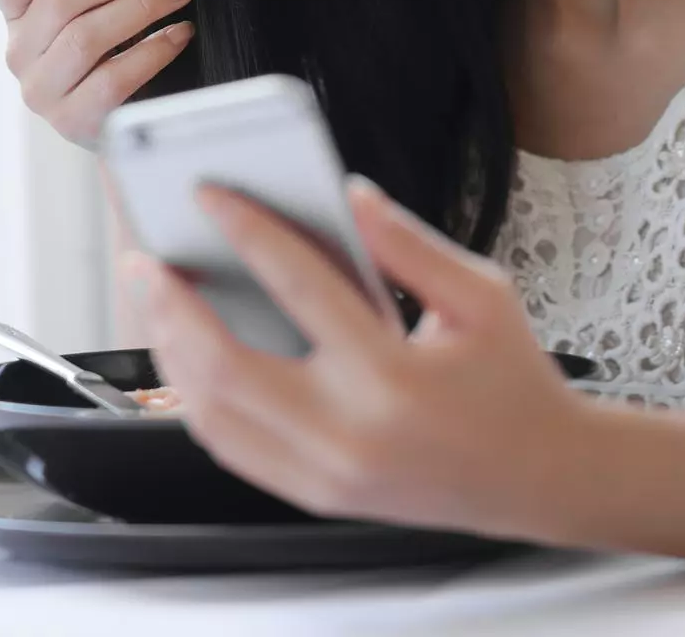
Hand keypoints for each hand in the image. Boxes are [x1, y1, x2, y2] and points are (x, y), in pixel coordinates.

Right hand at [0, 0, 196, 143]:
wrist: (127, 116)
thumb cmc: (109, 45)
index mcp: (16, 13)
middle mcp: (19, 52)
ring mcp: (42, 91)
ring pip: (87, 36)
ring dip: (144, 4)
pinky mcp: (73, 121)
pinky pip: (113, 78)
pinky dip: (153, 50)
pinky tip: (179, 32)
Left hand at [125, 177, 588, 539]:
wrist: (541, 478)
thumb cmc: (512, 382)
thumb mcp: (481, 294)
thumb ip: (408, 242)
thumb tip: (347, 191)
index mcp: (393, 376)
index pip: (300, 287)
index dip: (247, 229)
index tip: (209, 193)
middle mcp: (348, 433)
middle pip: (225, 365)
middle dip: (171, 304)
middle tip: (144, 257)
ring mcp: (324, 474)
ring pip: (213, 414)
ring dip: (171, 352)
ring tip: (157, 299)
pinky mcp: (314, 493)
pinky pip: (231, 448)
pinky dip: (199, 398)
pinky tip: (188, 353)